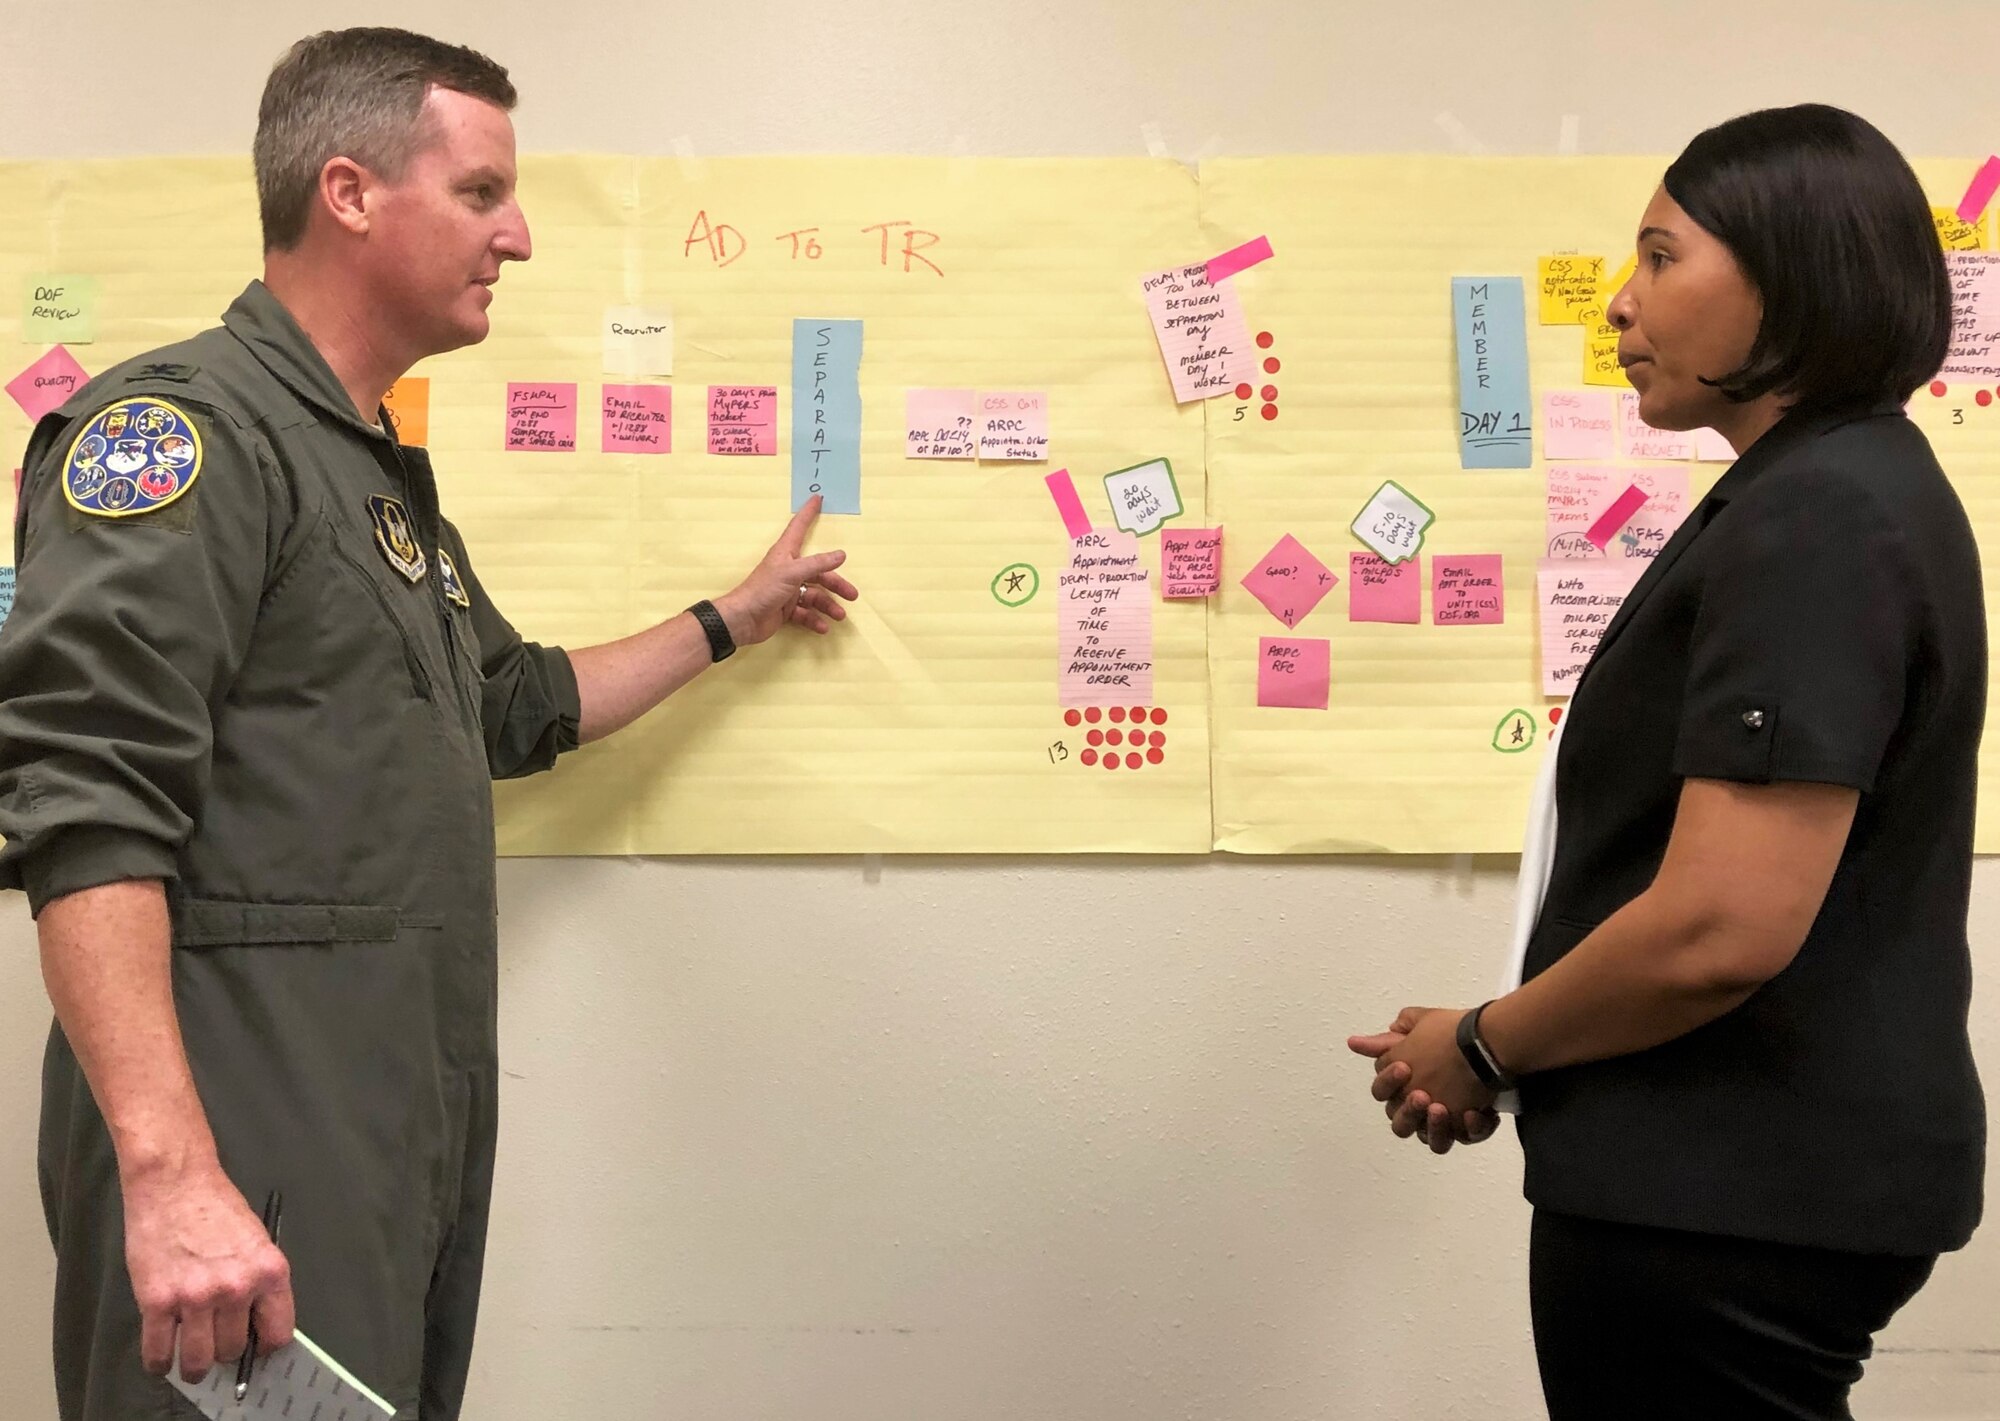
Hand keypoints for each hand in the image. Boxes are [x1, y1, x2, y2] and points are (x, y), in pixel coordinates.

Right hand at [122, 1158, 293, 1381]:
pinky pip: (158, 1353)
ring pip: (199, 1360)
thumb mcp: (256, 1242)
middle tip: (214, 1343)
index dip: (263, 1346)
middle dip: (225, 1352)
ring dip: (195, 1366)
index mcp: (269, 1272)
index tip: (254, 1348)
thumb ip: (257, 1283)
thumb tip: (253, 1325)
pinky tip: (162, 1358)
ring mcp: (195, 1297)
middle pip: (233, 1349)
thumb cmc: (215, 1208)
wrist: (175, 1184)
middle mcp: (236, 1289)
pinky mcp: (157, 1301)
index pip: (278, 1333)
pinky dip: (159, 1363)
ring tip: (190, 1361)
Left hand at [714, 495, 859, 645]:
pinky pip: (805, 613)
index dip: (809, 513)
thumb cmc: (764, 590)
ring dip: (828, 606)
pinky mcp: (785, 609)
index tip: (817, 498)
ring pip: (814, 595)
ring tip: (839, 616)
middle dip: (836, 584)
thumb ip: (818, 564)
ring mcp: (787, 590)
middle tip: (852, 595)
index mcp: (787, 554)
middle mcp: (789, 570)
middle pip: (818, 573)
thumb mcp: (793, 573)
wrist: (743, 619)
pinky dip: (814, 619)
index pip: (799, 527)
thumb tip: (841, 554)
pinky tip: (823, 627)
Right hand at [1348, 1007, 1499, 1154]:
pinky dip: (1470, 1128)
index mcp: (1402, 1090)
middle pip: (1402, 1125)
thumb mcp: (1417, 1031)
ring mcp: (1446, 1123)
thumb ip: (1385, 1042)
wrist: (1490, 1040)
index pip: (1383, 1093)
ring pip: (1434, 1142)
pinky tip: (1474, 1111)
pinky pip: (1468, 1137)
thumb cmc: (1449, 1038)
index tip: (1404, 1067)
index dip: (1389, 1082)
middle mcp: (1420, 1111)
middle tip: (1422, 1095)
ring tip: (1443, 1108)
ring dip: (1434, 1127)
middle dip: (1410, 1112)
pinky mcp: (1471, 1128)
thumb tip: (1353, 1042)